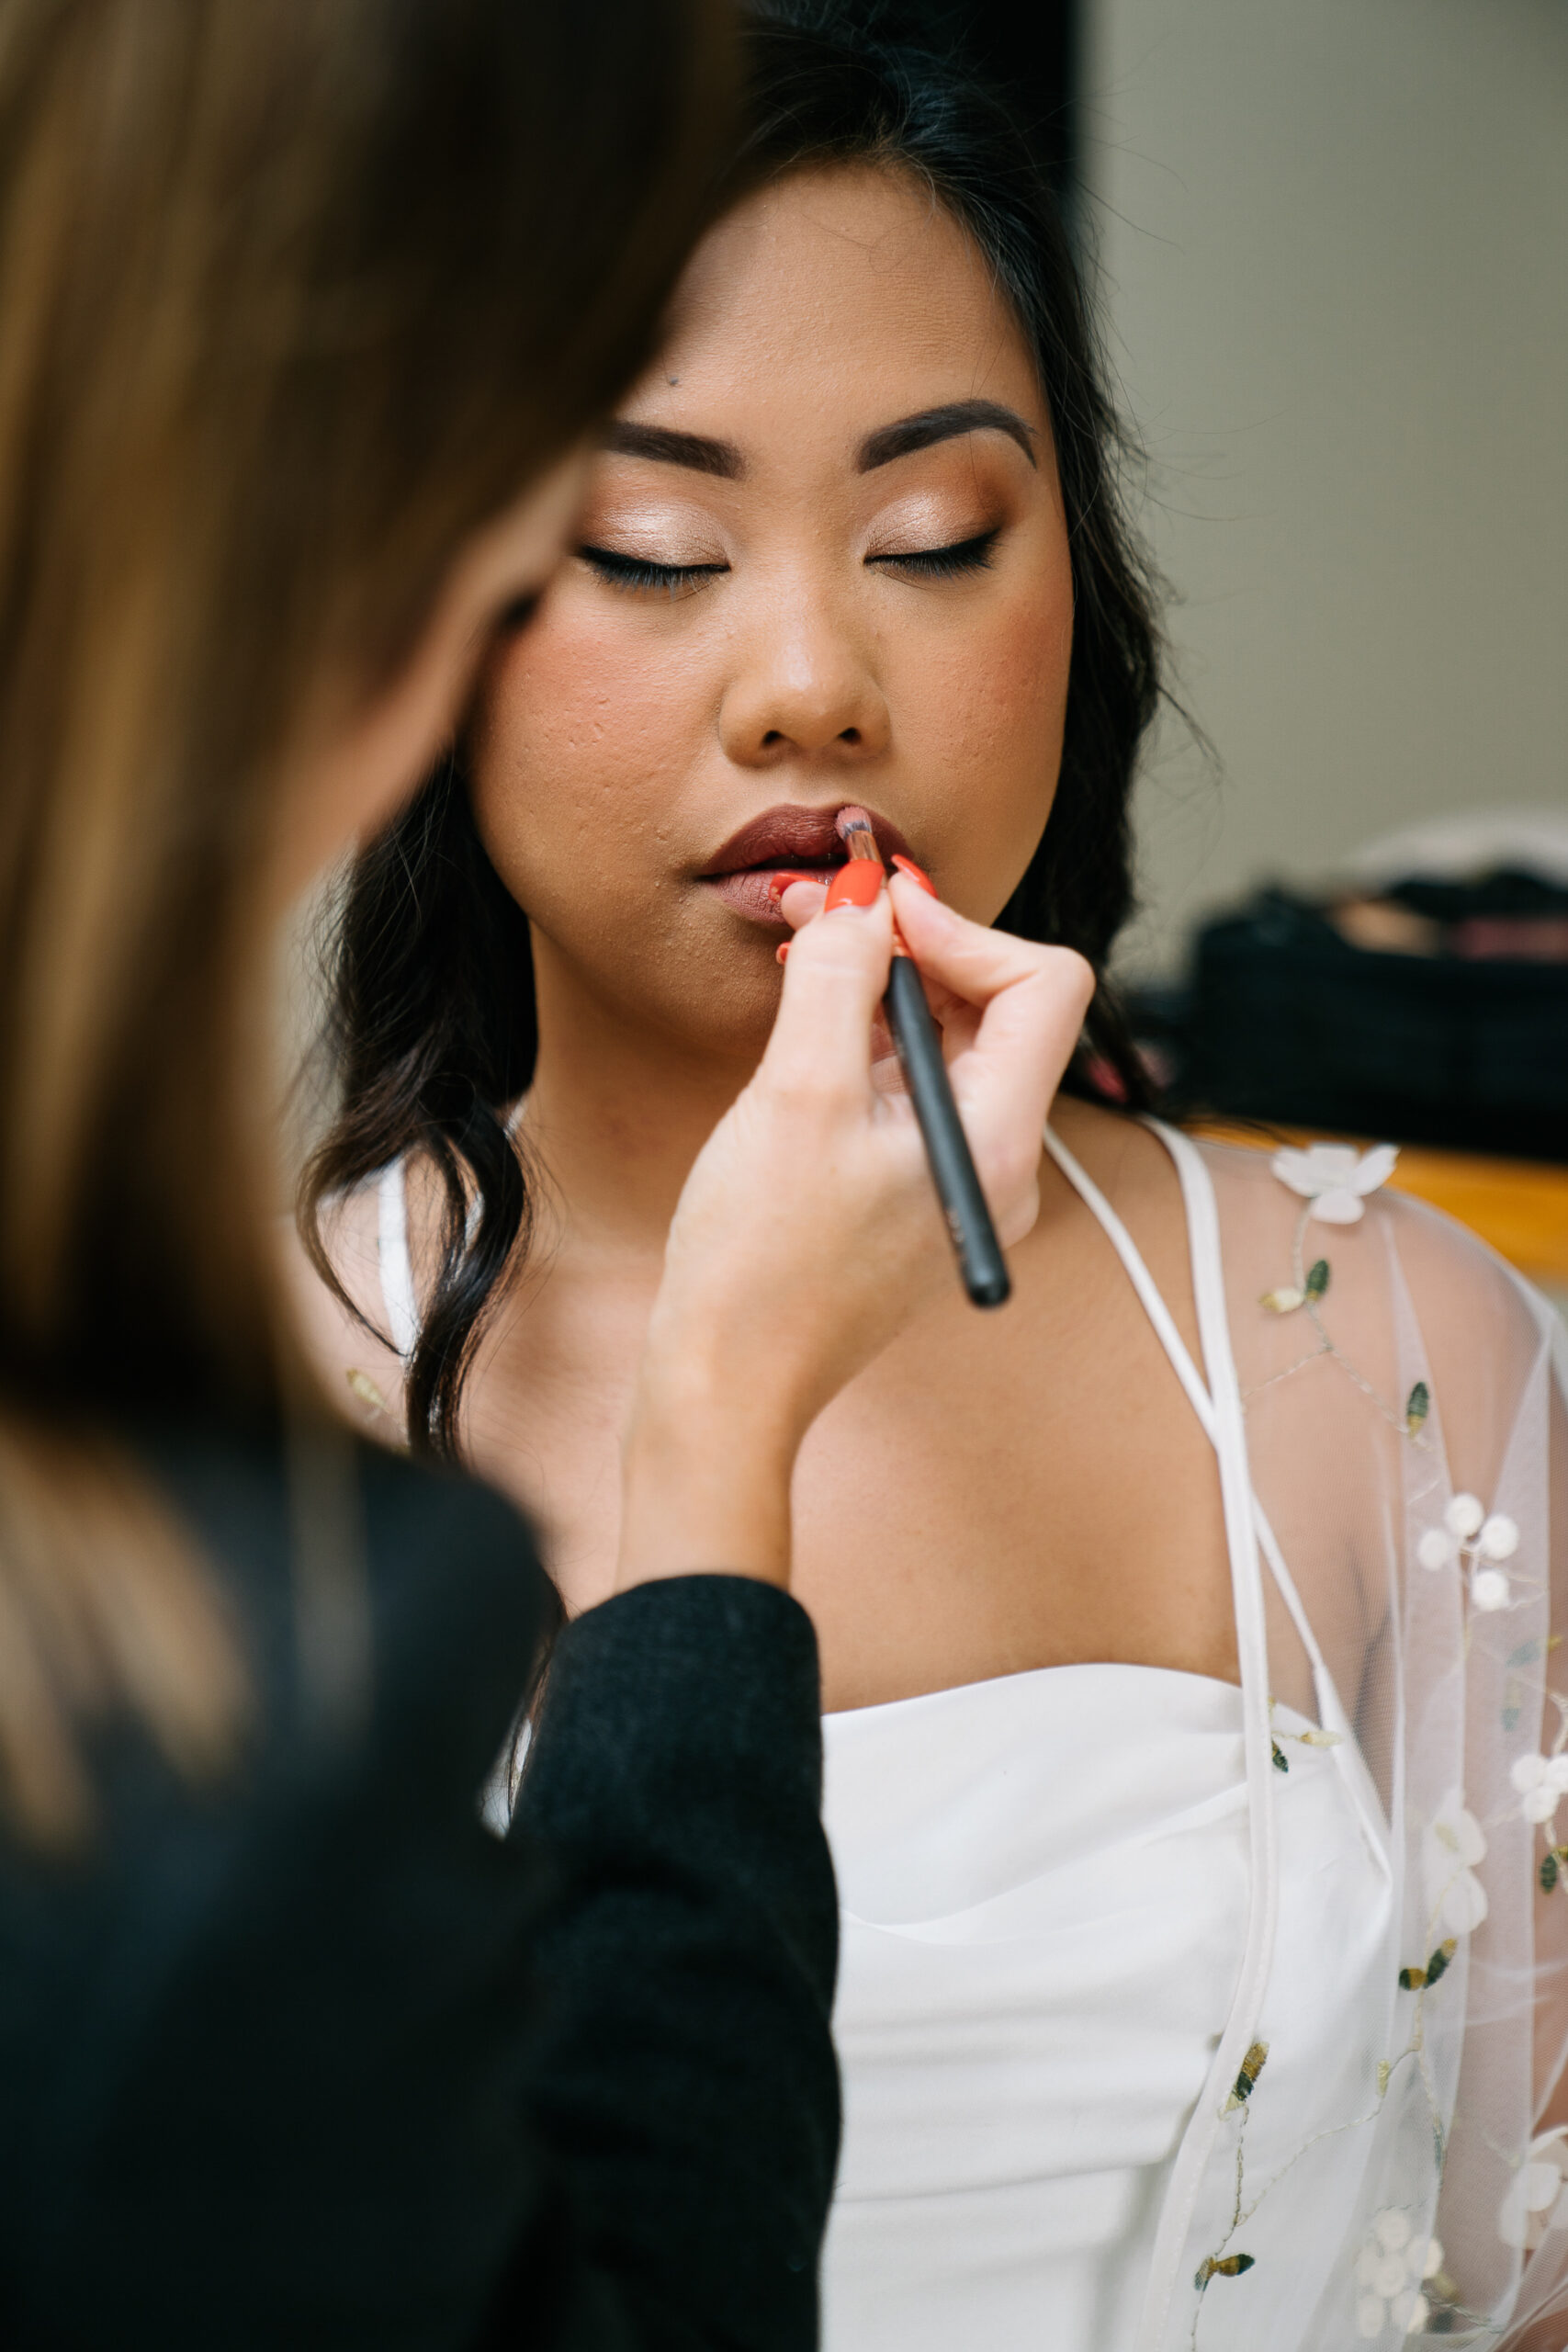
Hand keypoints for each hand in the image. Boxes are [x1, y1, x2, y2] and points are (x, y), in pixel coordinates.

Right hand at [618, 870, 1092, 1591]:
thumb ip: (837, 979)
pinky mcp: (912, 1195)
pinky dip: (863, 1041)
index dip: (961, 928)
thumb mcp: (795, 1095)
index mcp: (998, 1139)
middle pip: (996, 1008)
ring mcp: (958, 1182)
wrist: (725, 1383)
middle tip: (823, 909)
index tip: (876, 910)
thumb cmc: (760, 1265)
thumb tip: (860, 900)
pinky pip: (910, 1091)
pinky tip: (802, 1029)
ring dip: (881, 988)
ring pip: (947, 1046)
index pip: (1042, 984)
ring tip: (802, 954)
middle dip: (912, 947)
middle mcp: (999, 1162)